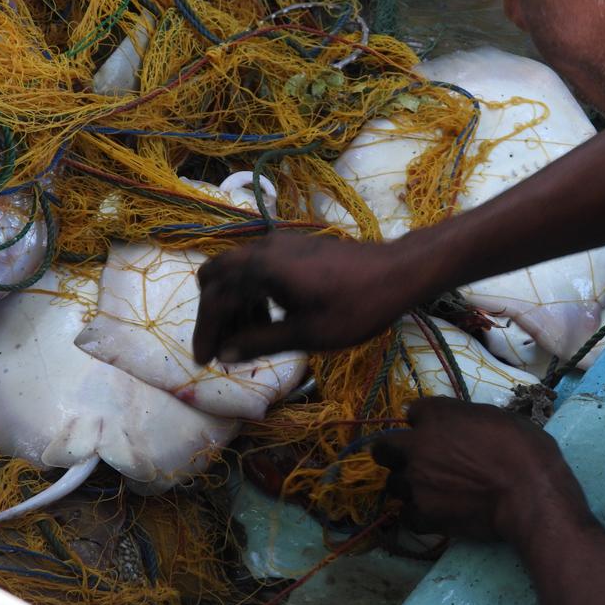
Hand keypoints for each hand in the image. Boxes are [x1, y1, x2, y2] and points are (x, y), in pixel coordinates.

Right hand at [192, 231, 427, 363]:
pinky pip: (259, 267)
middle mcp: (264, 248)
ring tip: (251, 338)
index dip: (206, 333)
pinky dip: (255, 292)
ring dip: (236, 304)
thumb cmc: (356, 306)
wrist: (399, 272)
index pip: (217, 300)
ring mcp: (281, 243)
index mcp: (261, 268)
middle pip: (217, 278)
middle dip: (214, 314)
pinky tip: (271, 317)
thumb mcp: (306, 334)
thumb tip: (225, 354)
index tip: (204, 362)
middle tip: (223, 347)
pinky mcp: (296, 246)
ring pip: (238, 271)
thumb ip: (260, 342)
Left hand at [371, 398, 592, 544]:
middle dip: (394, 453)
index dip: (423, 423)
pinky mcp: (422, 514)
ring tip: (431, 492)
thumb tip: (461, 424)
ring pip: (393, 484)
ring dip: (408, 486)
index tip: (435, 431)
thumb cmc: (523, 448)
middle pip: (383, 448)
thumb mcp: (496, 416)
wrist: (529, 493)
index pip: (413, 412)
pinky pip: (406, 516)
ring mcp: (415, 481)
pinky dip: (418, 516)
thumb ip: (466, 418)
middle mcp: (416, 446)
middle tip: (416, 461)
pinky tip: (436, 514)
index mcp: (435, 415)